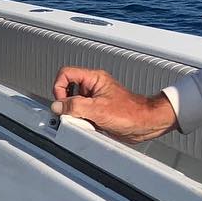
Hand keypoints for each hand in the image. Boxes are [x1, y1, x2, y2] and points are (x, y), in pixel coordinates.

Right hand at [51, 67, 177, 143]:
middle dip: (67, 105)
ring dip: (75, 116)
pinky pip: (80, 116)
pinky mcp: (95, 112)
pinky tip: (91, 125)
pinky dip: (81, 122)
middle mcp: (93, 88)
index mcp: (94, 79)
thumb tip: (57, 106)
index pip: (66, 74)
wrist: (144, 124)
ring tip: (86, 121)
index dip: (59, 88)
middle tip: (74, 114)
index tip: (63, 103)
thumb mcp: (98, 109)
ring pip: (72, 105)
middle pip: (67, 91)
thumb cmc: (131, 113)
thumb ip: (74, 106)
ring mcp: (94, 100)